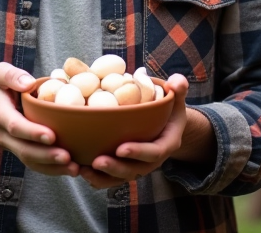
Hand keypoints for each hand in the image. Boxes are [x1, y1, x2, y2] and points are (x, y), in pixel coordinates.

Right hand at [0, 62, 80, 177]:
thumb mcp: (0, 74)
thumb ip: (12, 76)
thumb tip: (29, 83)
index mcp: (0, 114)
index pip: (15, 126)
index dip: (32, 133)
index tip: (52, 136)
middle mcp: (4, 135)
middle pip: (24, 150)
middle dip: (46, 156)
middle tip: (67, 157)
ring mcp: (12, 146)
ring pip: (30, 162)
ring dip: (52, 167)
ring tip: (74, 168)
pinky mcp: (21, 152)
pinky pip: (35, 165)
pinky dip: (53, 170)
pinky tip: (72, 169)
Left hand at [78, 73, 189, 188]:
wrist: (166, 124)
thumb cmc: (169, 109)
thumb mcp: (177, 98)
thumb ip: (178, 88)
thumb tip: (175, 83)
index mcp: (166, 144)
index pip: (155, 152)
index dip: (139, 152)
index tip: (121, 148)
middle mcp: (152, 160)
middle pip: (135, 170)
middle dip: (116, 167)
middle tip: (98, 161)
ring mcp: (138, 165)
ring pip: (122, 177)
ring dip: (103, 177)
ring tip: (85, 170)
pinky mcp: (126, 168)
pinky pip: (112, 178)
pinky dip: (98, 179)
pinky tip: (82, 171)